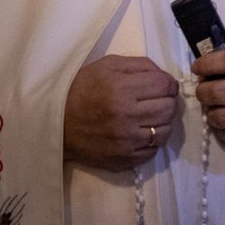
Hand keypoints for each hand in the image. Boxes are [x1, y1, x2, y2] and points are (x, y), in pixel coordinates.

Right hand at [63, 55, 179, 169]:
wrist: (55, 123)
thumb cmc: (82, 89)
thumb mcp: (108, 66)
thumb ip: (141, 65)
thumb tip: (166, 77)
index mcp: (122, 89)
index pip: (166, 86)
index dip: (167, 84)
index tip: (160, 86)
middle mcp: (126, 116)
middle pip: (169, 108)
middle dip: (167, 101)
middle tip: (155, 101)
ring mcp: (125, 141)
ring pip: (165, 131)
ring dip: (161, 122)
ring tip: (148, 117)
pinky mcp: (123, 159)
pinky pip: (153, 150)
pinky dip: (151, 141)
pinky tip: (140, 132)